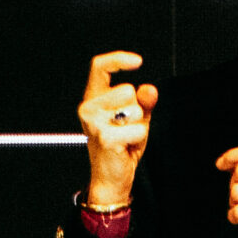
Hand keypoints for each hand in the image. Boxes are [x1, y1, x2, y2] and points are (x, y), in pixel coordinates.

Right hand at [78, 52, 156, 206]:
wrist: (111, 178)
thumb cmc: (121, 146)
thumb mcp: (136, 118)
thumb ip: (143, 101)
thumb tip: (149, 90)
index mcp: (93, 98)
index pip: (99, 67)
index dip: (118, 59)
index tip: (138, 62)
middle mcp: (88, 108)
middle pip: (127, 89)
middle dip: (137, 108)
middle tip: (128, 127)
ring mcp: (94, 123)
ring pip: (135, 109)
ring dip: (139, 125)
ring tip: (126, 137)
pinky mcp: (105, 138)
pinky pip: (138, 129)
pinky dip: (139, 138)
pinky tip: (126, 147)